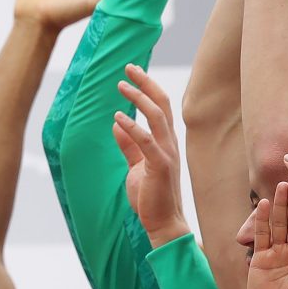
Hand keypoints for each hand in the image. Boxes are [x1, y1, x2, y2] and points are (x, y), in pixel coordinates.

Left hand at [112, 64, 189, 247]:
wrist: (162, 222)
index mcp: (165, 142)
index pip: (159, 107)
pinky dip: (133, 127)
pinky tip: (119, 117)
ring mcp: (167, 153)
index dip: (147, 88)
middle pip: (161, 104)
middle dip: (145, 83)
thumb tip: (118, 125)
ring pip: (156, 117)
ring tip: (121, 87)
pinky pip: (147, 142)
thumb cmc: (150, 196)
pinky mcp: (160, 166)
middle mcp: (169, 143)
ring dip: (139, 99)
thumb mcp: (136, 166)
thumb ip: (129, 146)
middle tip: (128, 67)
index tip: (132, 73)